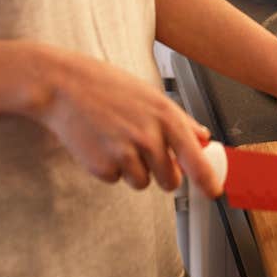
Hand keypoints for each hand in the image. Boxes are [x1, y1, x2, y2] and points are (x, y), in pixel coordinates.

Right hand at [29, 46, 222, 196]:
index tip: (214, 192)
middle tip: (142, 150)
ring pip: (143, 182)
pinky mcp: (103, 167)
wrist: (62, 85)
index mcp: (164, 115)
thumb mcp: (147, 93)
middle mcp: (149, 136)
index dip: (208, 181)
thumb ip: (178, 118)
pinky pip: (116, 179)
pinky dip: (109, 167)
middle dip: (161, 173)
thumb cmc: (104, 85)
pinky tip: (99, 142)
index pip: (197, 158)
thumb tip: (204, 137)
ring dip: (133, 169)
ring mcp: (126, 153)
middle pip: (170, 180)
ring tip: (115, 139)